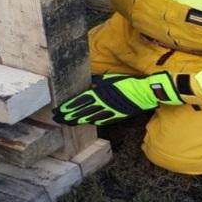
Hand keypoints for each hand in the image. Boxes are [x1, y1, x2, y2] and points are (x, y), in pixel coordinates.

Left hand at [53, 72, 183, 125]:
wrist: (144, 92)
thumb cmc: (127, 82)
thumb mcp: (110, 78)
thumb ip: (98, 82)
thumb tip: (89, 84)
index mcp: (99, 94)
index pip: (79, 102)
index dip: (68, 108)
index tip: (58, 111)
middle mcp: (102, 105)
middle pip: (81, 112)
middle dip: (68, 116)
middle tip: (56, 119)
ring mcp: (109, 112)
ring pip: (89, 118)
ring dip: (77, 120)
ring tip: (67, 122)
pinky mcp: (116, 115)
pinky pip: (101, 119)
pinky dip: (92, 121)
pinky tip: (86, 122)